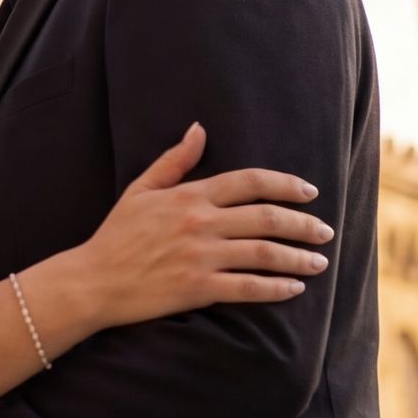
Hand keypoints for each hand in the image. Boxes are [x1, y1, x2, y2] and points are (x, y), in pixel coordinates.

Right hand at [60, 121, 332, 332]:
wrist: (92, 280)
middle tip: (325, 231)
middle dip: (303, 224)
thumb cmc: (115, 235)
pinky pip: (247, 288)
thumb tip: (199, 129)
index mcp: (189, 196)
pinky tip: (295, 288)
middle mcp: (199, 223)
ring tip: (320, 262)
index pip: (250, 182)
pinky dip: (275, 288)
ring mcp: (199, 257)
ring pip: (263, 254)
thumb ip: (175, 160)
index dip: (286, 185)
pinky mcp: (197, 288)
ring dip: (298, 257)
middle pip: (266, 218)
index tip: (309, 192)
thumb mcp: (140, 189)